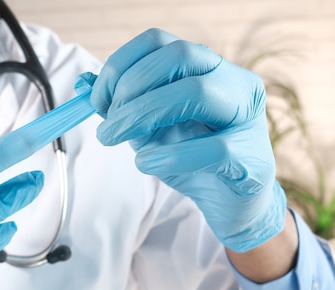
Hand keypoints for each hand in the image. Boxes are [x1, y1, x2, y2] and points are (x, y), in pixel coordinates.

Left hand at [82, 28, 285, 251]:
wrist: (230, 203)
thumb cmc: (192, 160)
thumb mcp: (150, 130)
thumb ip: (124, 108)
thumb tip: (84, 86)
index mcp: (206, 68)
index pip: (159, 42)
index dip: (120, 64)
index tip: (97, 100)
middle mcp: (233, 81)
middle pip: (180, 56)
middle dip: (131, 87)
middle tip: (107, 125)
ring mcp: (247, 117)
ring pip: (198, 92)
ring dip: (143, 114)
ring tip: (115, 139)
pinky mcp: (251, 157)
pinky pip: (212, 148)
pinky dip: (170, 155)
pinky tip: (146, 163)